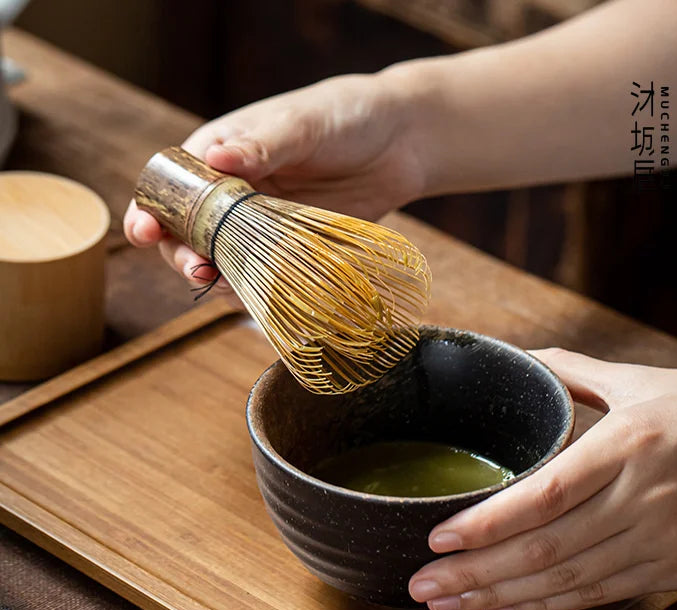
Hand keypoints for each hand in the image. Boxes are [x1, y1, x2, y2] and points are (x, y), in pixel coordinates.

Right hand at [123, 71, 429, 289]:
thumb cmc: (345, 117)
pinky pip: (261, 276)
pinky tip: (255, 295)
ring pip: (221, 261)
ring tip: (224, 285)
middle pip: (186, 233)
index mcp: (218, 154)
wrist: (401, 144)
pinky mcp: (289, 250)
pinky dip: (253, 289)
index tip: (146, 232)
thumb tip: (217, 157)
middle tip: (198, 270)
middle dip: (182, 254)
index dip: (152, 211)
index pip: (169, 186)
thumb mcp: (302, 124)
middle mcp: (231, 194)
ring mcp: (259, 226)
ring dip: (216, 279)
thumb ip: (262, 145)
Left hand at [408, 349, 676, 609]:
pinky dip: (547, 609)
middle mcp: (645, 499)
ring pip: (567, 581)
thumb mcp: (645, 379)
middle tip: (420, 586)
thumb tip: (518, 359)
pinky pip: (599, 597)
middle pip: (546, 548)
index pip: (546, 494)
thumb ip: (574, 371)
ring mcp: (663, 543)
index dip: (488, 523)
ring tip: (446, 606)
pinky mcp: (676, 572)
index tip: (437, 538)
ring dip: (499, 599)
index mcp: (632, 443)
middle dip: (475, 573)